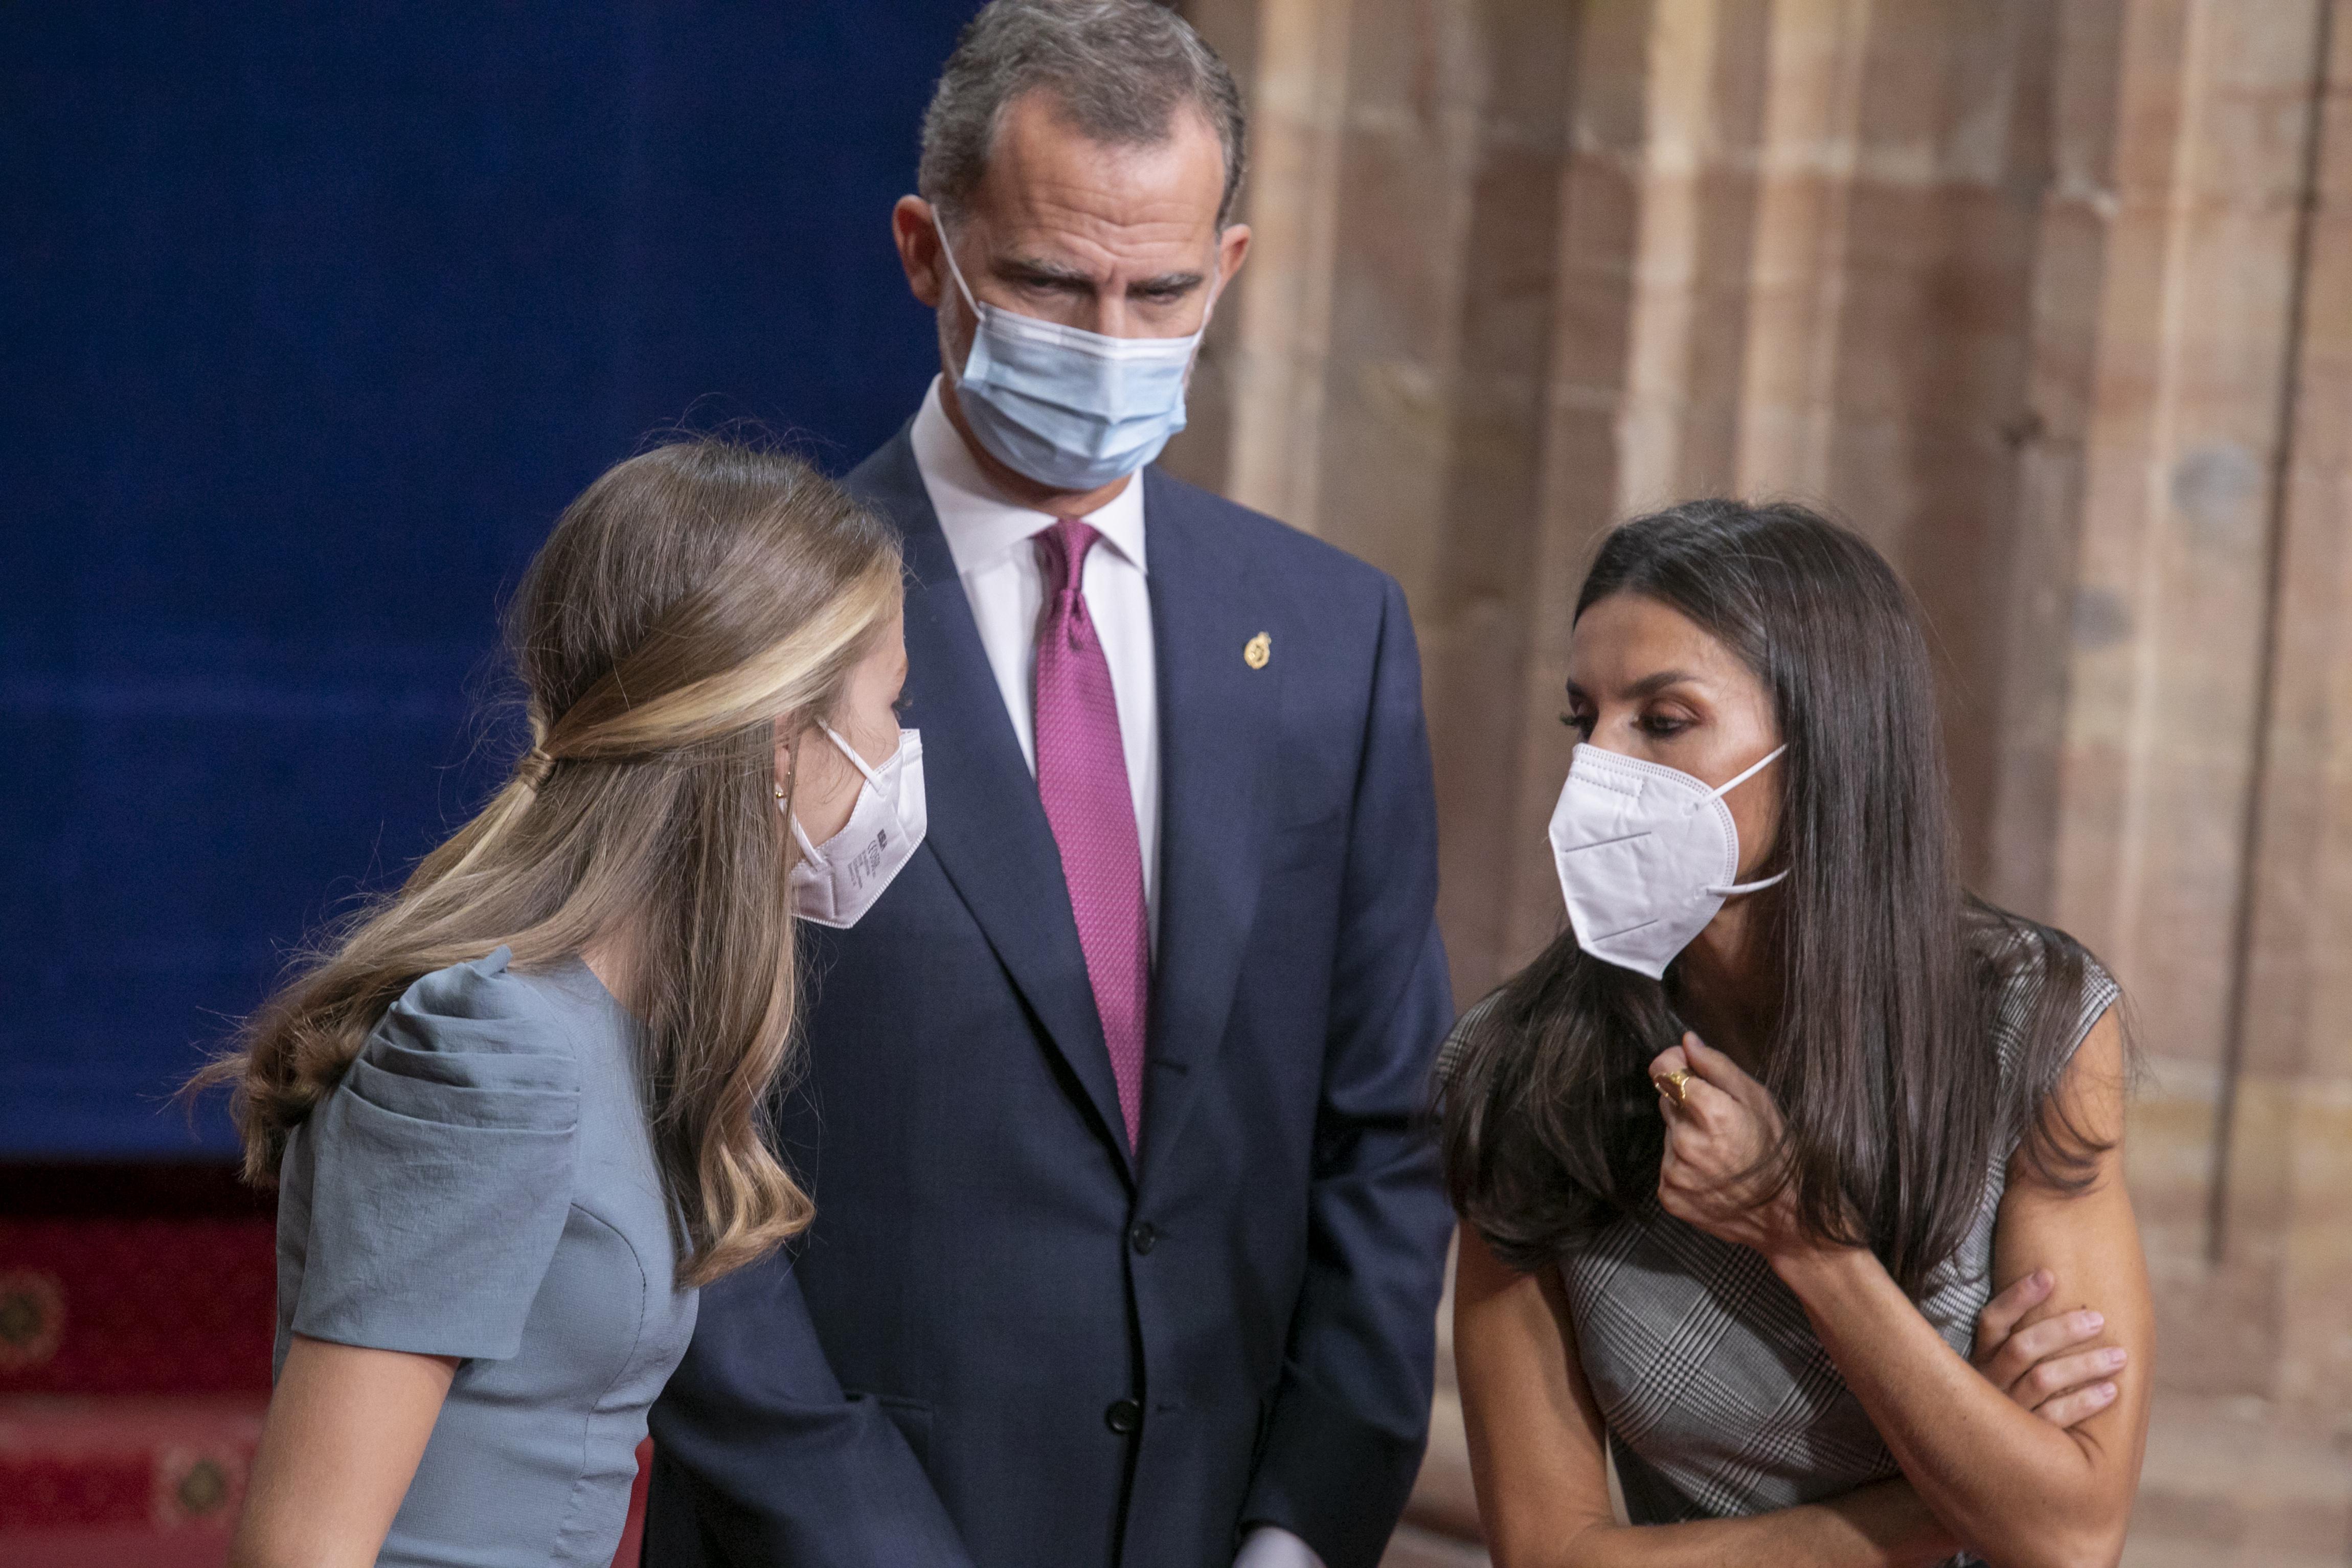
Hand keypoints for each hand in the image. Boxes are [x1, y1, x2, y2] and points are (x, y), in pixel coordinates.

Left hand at [1649, 1033, 1805, 1258]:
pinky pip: (1668, 1166)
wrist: (1786, 1216)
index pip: (1662, 1070)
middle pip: (1666, 1102)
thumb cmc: (1778, 1153)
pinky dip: (1684, 1166)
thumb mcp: (1758, 1099)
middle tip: (1721, 1124)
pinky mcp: (1669, 1195)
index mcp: (1710, 1113)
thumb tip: (1687, 1042)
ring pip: (1669, 1135)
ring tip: (1722, 1153)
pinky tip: (1713, 1173)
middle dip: (1688, 1105)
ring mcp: (1674, 1172)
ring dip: (1687, 1137)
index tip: (1687, 1068)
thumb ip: (1716, 1066)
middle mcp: (1686, 1142)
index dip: (1674, 1065)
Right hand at [1971, 1267, 2125, 1427]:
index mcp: (1978, 1359)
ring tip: (2119, 1356)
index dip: (2018, 1298)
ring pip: (2042, 1381)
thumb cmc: (2009, 1398)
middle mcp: (1987, 1384)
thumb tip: (2056, 1284)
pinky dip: (2085, 1403)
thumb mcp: (2001, 1368)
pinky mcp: (2024, 1442)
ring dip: (2083, 1365)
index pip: (1992, 1321)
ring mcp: (2004, 1413)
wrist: (1993, 1458)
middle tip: (2098, 1319)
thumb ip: (2021, 1339)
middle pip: (2022, 1349)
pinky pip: (2056, 1418)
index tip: (2049, 1275)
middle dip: (2062, 1331)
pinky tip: (2111, 1391)